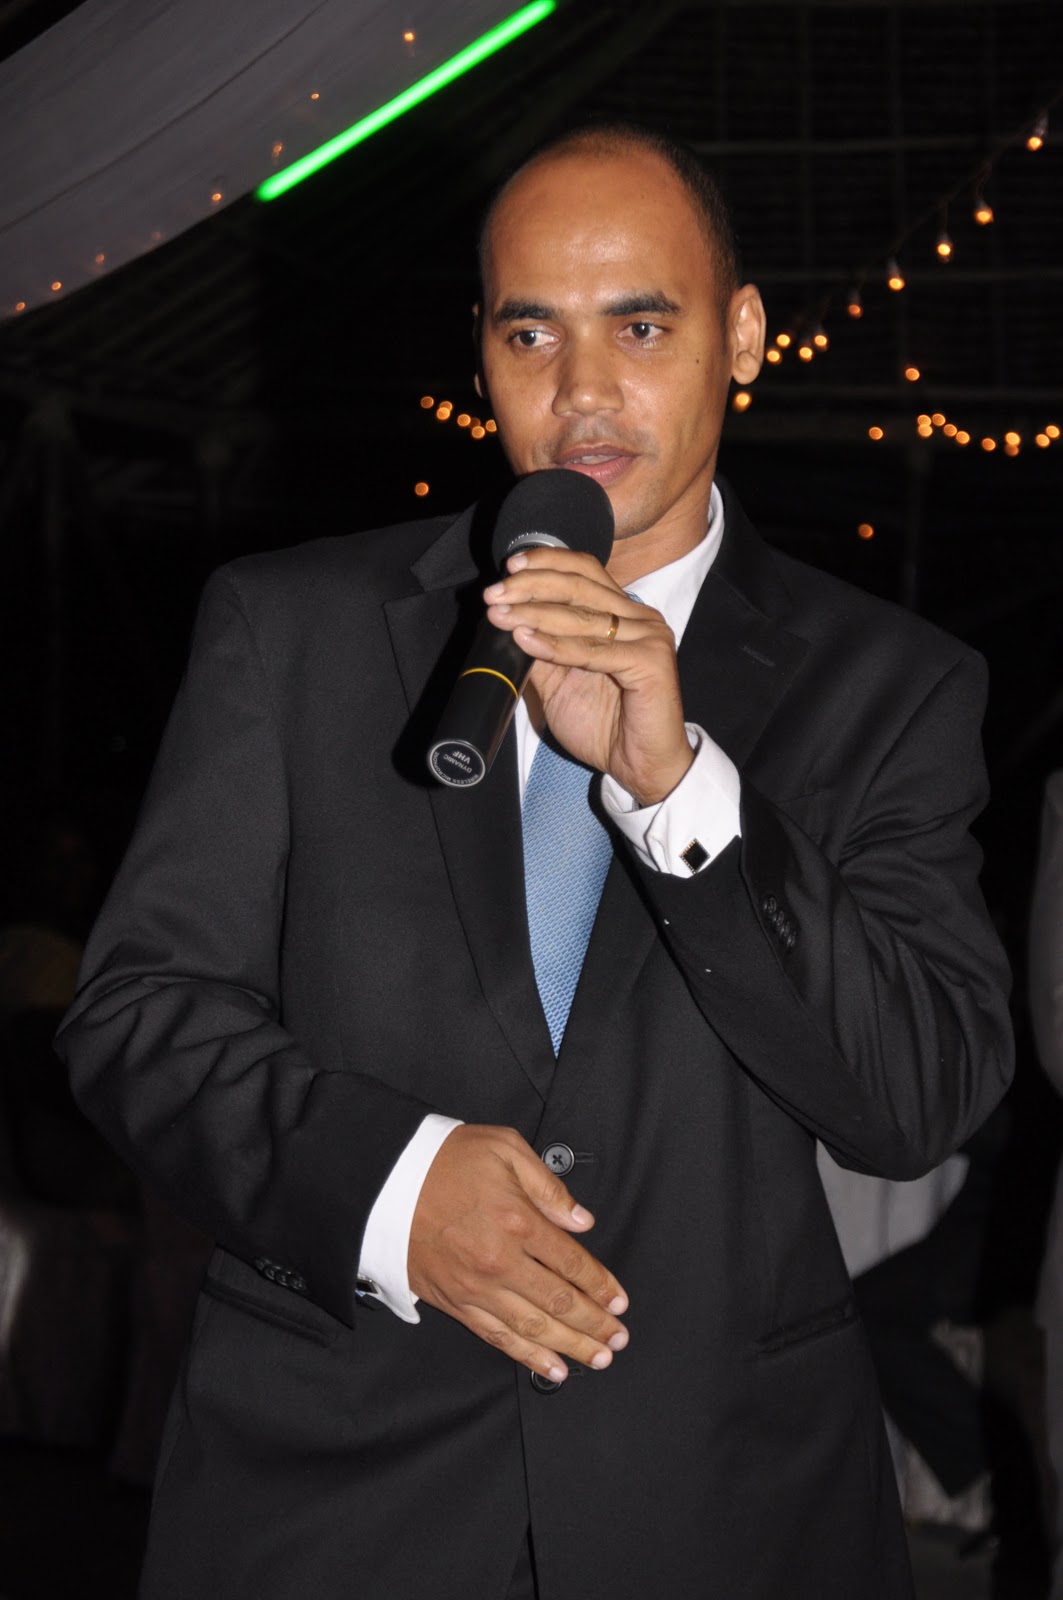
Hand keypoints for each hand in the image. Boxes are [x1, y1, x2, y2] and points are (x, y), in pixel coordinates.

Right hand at [408, 1124, 628, 1382]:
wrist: (385, 1182)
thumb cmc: (443, 1160)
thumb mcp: (504, 1148)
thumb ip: (547, 1185)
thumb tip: (580, 1220)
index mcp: (517, 1220)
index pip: (572, 1263)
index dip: (601, 1285)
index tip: (619, 1300)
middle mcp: (501, 1260)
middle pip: (560, 1301)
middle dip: (595, 1323)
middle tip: (617, 1337)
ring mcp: (477, 1286)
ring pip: (534, 1326)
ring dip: (571, 1346)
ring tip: (598, 1357)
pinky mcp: (455, 1302)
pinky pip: (498, 1336)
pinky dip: (528, 1355)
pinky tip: (552, 1367)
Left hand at [483, 549, 692, 804]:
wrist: (640, 765)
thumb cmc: (607, 725)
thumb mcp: (562, 681)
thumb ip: (542, 651)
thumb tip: (506, 624)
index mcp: (624, 613)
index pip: (585, 571)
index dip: (547, 563)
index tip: (509, 567)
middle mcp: (641, 618)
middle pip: (580, 586)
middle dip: (531, 586)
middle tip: (495, 594)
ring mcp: (649, 637)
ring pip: (582, 617)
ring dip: (534, 614)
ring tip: (500, 616)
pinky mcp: (650, 662)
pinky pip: (593, 651)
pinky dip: (555, 646)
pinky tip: (526, 640)